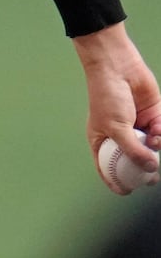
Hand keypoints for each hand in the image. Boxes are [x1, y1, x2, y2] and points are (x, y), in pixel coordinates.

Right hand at [73, 21, 160, 193]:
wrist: (118, 66)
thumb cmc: (106, 94)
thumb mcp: (115, 127)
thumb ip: (133, 150)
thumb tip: (151, 168)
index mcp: (103, 139)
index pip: (107, 166)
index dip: (116, 180)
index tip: (127, 191)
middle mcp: (121, 135)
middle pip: (134, 161)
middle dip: (145, 170)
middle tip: (152, 176)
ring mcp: (137, 127)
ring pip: (152, 150)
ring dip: (156, 148)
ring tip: (153, 139)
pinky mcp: (153, 117)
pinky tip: (157, 128)